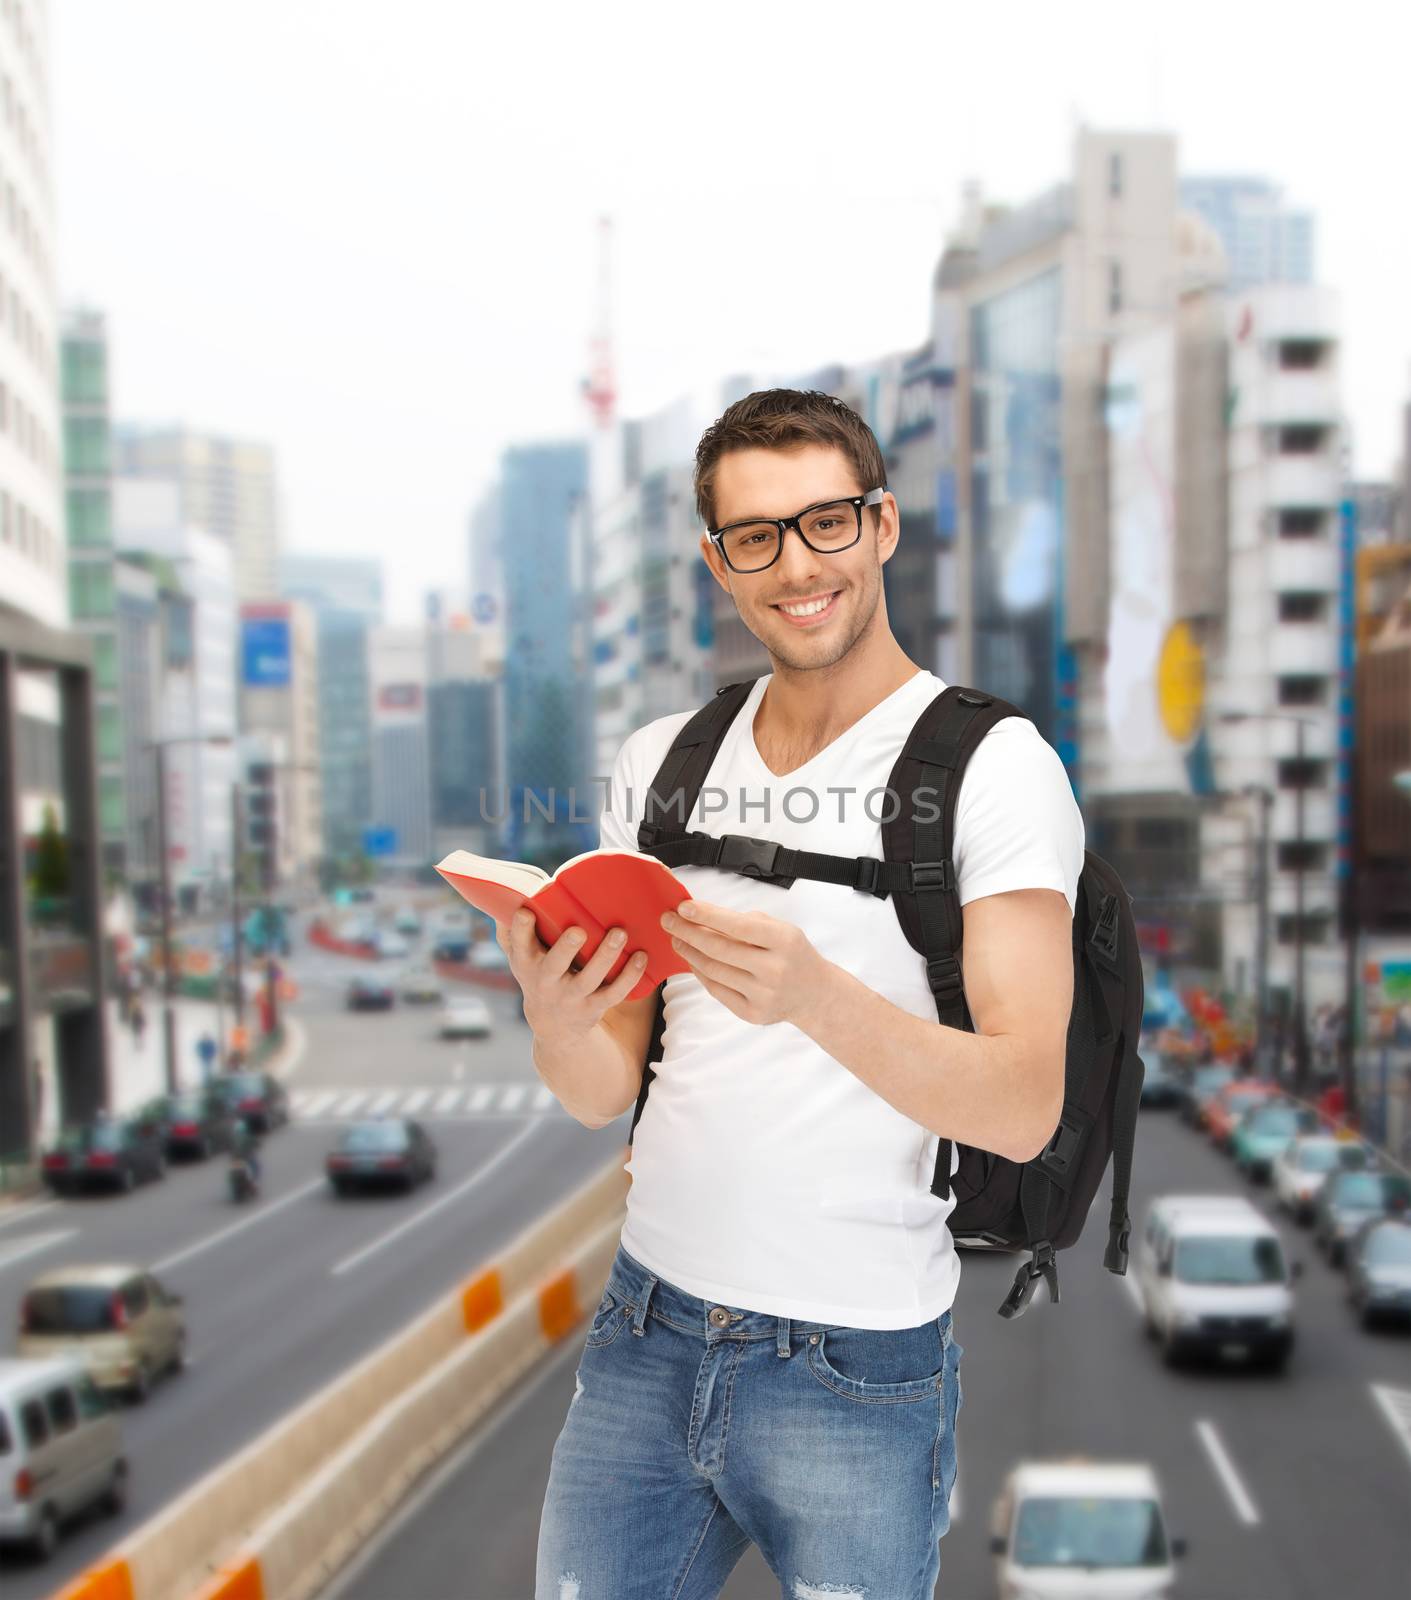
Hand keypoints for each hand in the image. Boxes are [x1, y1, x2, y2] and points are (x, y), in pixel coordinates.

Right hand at [494, 911, 647, 1041]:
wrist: (552, 1025)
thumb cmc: (538, 973)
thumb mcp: (520, 956)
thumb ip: (511, 930)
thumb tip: (507, 895)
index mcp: (527, 962)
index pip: (519, 944)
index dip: (521, 929)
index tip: (526, 912)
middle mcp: (547, 980)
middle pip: (555, 965)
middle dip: (566, 948)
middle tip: (578, 930)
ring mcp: (571, 996)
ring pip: (589, 979)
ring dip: (605, 956)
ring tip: (620, 933)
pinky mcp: (593, 1007)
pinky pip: (614, 993)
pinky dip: (629, 976)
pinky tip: (641, 956)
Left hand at [659, 900, 829, 1025]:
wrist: (813, 994)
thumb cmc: (792, 954)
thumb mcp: (781, 929)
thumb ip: (746, 923)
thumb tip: (703, 917)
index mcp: (784, 941)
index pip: (738, 925)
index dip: (707, 915)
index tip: (683, 906)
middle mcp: (774, 969)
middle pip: (719, 949)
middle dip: (688, 932)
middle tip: (668, 920)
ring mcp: (763, 995)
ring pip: (713, 970)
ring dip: (689, 952)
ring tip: (676, 939)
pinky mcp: (752, 1014)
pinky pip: (716, 990)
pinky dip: (700, 972)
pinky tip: (692, 959)